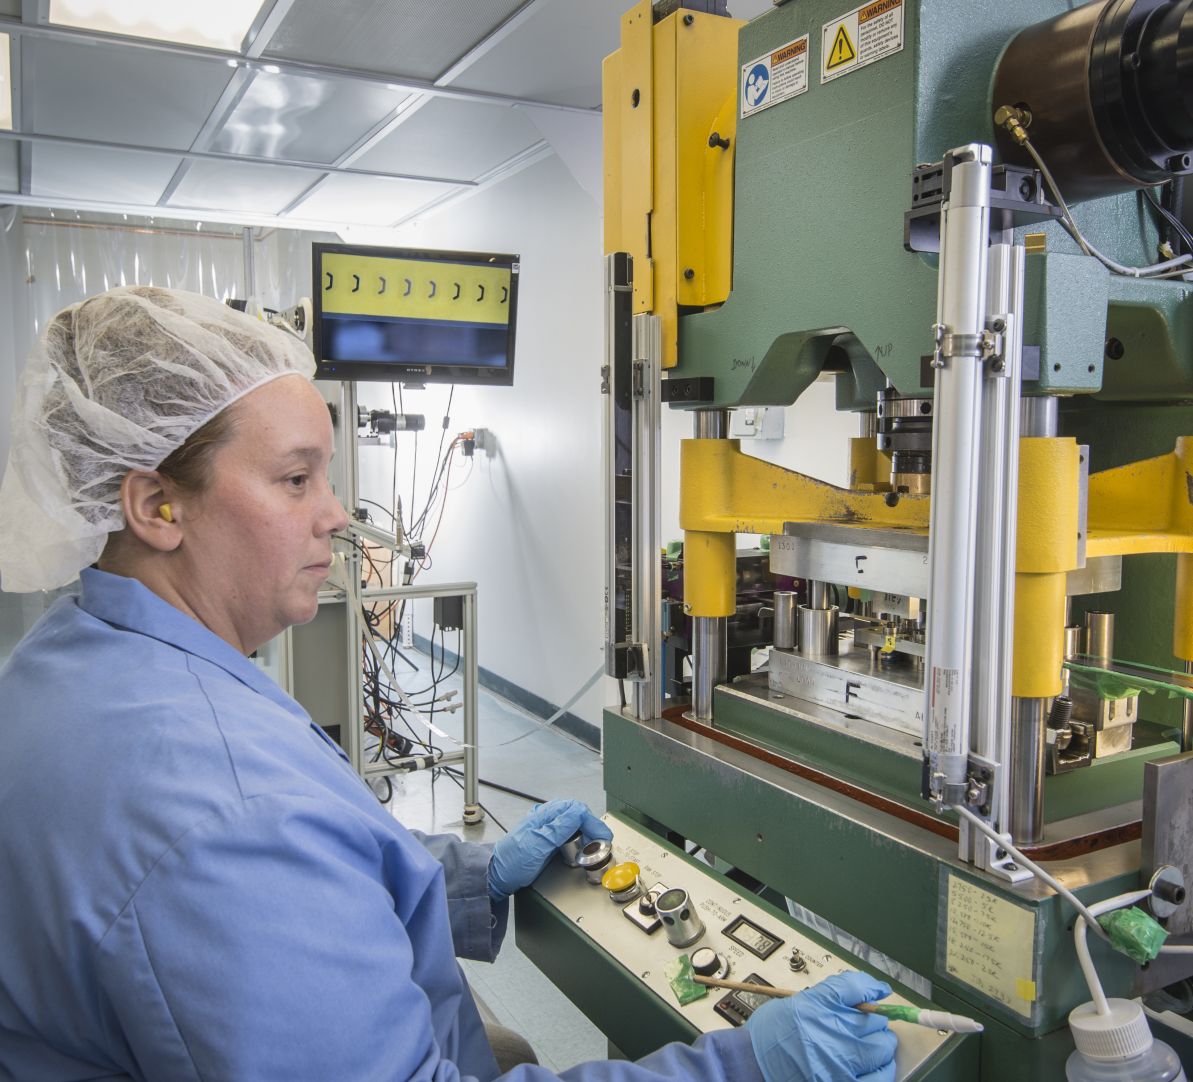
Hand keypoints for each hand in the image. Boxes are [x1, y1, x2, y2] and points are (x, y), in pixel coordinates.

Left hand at [487, 800, 612, 901]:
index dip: (592, 823)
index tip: (603, 838)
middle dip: (592, 828)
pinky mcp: (548, 841)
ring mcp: (548, 830)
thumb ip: (558, 827)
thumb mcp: (537, 844)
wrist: (496, 877)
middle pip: (578, 815)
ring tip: (590, 849)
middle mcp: (547, 819)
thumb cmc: (511, 862)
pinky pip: (569, 835)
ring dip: (587, 834)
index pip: (577, 810)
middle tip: (599, 845)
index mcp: (545, 815)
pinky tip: (579, 851)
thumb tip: (578, 812)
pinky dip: (579, 841)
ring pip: (575, 824)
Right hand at [746, 971, 897, 1081]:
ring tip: (869, 1046)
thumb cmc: (771, 1035)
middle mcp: (832, 1031)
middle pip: (875, 1019)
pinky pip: (881, 1076)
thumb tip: (863, 993)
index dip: (871, 988)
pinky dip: (883, 1069)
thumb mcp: (798, 1002)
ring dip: (880, 1044)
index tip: (878, 990)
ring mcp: (841, 1062)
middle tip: (864, 1024)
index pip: (857, 988)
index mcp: (818, 1005)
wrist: (751, 1064)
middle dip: (873, 1020)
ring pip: (882, 1047)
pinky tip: (875, 1066)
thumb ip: (830, 996)